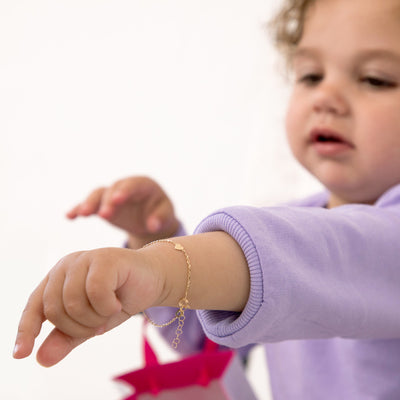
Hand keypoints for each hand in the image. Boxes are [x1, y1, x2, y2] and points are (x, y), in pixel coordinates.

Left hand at [13, 247, 164, 366]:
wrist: (153, 279)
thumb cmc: (120, 299)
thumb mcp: (91, 323)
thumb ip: (67, 338)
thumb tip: (41, 359)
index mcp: (58, 278)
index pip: (35, 306)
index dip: (26, 330)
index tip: (22, 353)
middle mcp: (67, 265)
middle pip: (55, 309)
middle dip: (78, 327)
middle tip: (99, 324)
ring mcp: (85, 259)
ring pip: (73, 303)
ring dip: (95, 319)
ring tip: (110, 312)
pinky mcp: (105, 258)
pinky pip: (96, 292)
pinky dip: (108, 307)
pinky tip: (118, 303)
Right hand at [66, 176, 179, 247]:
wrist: (151, 218)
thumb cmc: (160, 213)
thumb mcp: (166, 215)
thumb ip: (161, 219)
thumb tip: (153, 226)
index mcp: (143, 184)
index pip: (132, 184)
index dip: (124, 191)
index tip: (118, 200)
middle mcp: (124, 187)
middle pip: (112, 190)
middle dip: (107, 201)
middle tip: (105, 215)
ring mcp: (111, 195)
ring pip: (98, 195)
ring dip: (90, 203)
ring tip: (83, 215)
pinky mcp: (102, 205)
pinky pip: (89, 205)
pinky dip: (79, 209)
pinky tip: (69, 216)